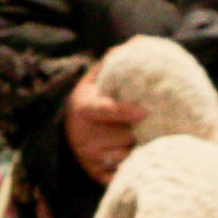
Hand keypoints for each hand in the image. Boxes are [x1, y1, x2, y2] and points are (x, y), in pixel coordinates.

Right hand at [60, 60, 137, 183]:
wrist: (68, 131)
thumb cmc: (90, 100)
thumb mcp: (95, 79)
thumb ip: (115, 62)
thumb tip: (139, 42)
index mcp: (84, 108)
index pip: (105, 111)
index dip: (124, 112)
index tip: (143, 111)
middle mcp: (84, 136)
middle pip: (125, 136)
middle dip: (139, 131)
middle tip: (149, 124)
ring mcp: (90, 159)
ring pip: (127, 155)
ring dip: (139, 148)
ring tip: (140, 139)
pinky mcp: (97, 176)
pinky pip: (123, 174)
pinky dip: (133, 167)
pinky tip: (137, 159)